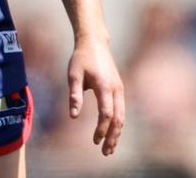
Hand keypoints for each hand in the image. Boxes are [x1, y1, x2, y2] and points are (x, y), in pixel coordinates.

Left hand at [67, 35, 125, 155]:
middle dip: (113, 136)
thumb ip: (74, 95)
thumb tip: (73, 116)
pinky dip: (118, 123)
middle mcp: (116, 89)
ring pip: (122, 115)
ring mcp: (119, 88)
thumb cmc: (81, 58)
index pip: (106, 113)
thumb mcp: (73, 74)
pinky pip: (121, 109)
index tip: (94, 140)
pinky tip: (112, 133)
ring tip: (110, 148)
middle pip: (118, 118)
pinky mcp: (118, 88)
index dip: (101, 129)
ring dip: (117, 132)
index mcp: (104, 86)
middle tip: (106, 152)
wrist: (95, 42)